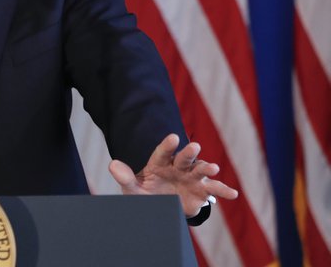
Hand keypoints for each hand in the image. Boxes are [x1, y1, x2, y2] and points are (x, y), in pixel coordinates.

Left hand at [108, 133, 237, 217]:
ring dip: (207, 168)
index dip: (167, 145)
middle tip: (194, 147)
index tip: (173, 138)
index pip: (162, 152)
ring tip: (213, 168)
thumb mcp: (133, 189)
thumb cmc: (145, 194)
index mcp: (159, 163)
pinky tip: (233, 193)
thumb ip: (125, 178)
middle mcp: (177, 167)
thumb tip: (112, 165)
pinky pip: (213, 189)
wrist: (160, 208)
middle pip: (184, 157)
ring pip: (200, 170)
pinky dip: (223, 190)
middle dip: (189, 152)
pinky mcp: (201, 191)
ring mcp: (191, 177)